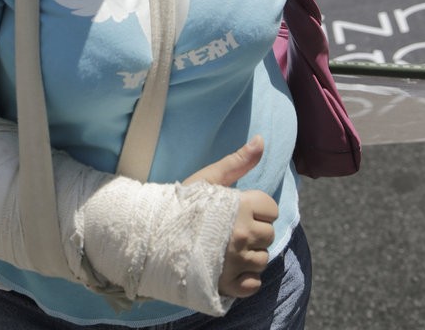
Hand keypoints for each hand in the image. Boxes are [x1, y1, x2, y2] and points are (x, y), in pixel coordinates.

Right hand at [184, 135, 277, 298]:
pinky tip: (232, 267)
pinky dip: (247, 278)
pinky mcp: (226, 284)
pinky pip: (253, 285)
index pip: (271, 208)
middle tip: (234, 227)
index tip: (241, 209)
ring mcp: (235, 262)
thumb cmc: (181, 203)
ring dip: (251, 254)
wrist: (153, 233)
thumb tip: (261, 140)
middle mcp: (241, 235)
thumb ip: (238, 161)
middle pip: (268, 235)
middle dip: (255, 230)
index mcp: (240, 207)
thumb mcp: (209, 177)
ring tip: (231, 246)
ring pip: (262, 260)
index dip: (258, 208)